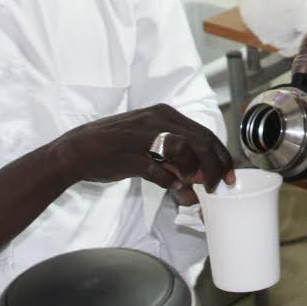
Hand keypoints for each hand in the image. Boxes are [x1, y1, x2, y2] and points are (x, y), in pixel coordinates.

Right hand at [58, 104, 234, 205]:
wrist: (77, 150)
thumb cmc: (113, 147)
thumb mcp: (148, 143)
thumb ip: (171, 158)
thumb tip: (194, 181)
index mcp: (164, 114)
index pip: (204, 133)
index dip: (221, 155)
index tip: (228, 174)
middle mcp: (158, 120)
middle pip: (201, 142)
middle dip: (216, 166)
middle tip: (219, 186)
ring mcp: (145, 136)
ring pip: (185, 152)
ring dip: (195, 173)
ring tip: (198, 189)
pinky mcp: (132, 155)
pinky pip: (160, 170)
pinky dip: (172, 183)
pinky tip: (177, 191)